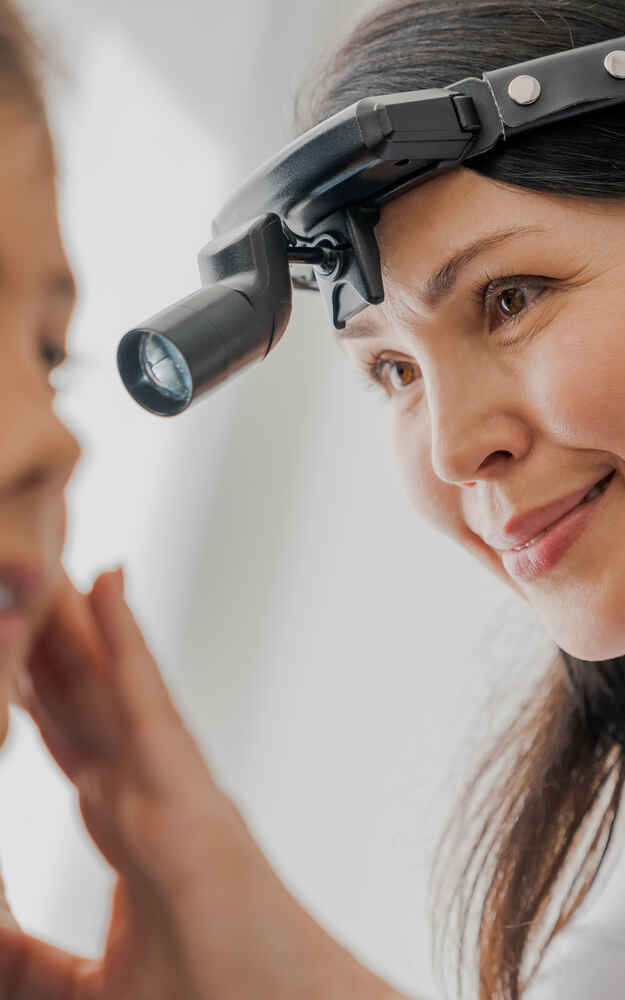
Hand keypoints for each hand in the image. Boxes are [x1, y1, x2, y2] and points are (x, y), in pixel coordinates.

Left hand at [2, 568, 404, 998]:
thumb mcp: (77, 994)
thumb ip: (20, 956)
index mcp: (129, 834)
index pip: (71, 742)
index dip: (39, 689)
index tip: (17, 642)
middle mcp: (149, 798)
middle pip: (80, 702)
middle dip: (47, 640)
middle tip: (24, 574)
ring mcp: (172, 792)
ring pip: (107, 688)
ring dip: (75, 623)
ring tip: (52, 560)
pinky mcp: (191, 801)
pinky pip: (146, 708)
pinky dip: (126, 645)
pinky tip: (105, 586)